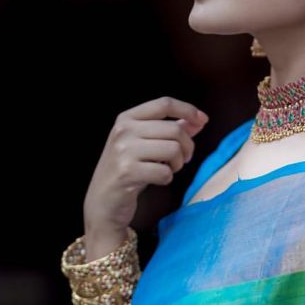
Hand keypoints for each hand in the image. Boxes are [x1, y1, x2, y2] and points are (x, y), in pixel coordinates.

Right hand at [83, 96, 209, 234]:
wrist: (102, 200)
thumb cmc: (128, 170)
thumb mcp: (145, 144)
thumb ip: (171, 130)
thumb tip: (199, 121)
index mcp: (127, 118)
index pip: (164, 103)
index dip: (188, 110)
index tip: (202, 120)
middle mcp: (123, 130)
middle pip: (175, 129)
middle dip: (187, 147)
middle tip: (182, 159)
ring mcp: (123, 150)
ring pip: (173, 149)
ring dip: (178, 164)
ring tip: (168, 169)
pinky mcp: (127, 172)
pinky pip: (165, 172)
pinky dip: (167, 178)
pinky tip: (157, 179)